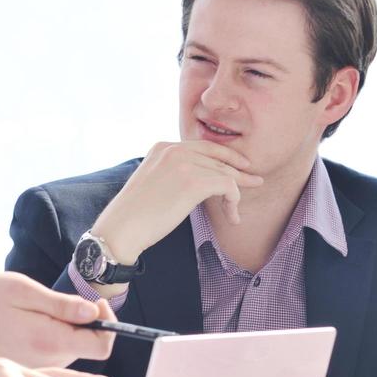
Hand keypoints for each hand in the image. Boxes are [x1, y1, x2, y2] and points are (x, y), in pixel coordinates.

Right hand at [0, 273, 116, 376]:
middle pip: (91, 347)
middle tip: (69, 300)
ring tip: (48, 308)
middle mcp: (49, 359)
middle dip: (91, 322)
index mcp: (49, 340)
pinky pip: (60, 351)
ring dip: (74, 327)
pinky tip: (40, 318)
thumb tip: (93, 311)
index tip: (96, 302)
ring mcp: (41, 364)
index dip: (109, 324)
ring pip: (76, 348)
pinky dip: (61, 334)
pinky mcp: (35, 363)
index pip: (101, 346)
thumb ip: (60, 304)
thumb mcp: (23, 290)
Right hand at [93, 140, 263, 265]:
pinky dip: (233, 202)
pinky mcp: (194, 181)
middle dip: (239, 169)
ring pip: (225, 172)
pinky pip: (228, 186)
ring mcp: (184, 163)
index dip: (225, 156)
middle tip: (255, 180)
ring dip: (234, 194)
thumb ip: (172, 173)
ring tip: (235, 212)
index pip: (203, 147)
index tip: (240, 167)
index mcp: (163, 147)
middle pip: (218, 156)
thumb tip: (197, 183)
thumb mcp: (152, 183)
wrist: (121, 229)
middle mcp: (174, 150)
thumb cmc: (134, 215)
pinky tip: (232, 217)